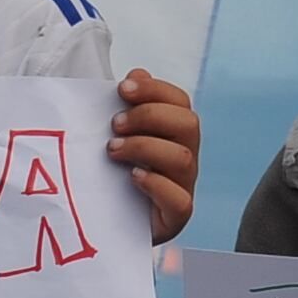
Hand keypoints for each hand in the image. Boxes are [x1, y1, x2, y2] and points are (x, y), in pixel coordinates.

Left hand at [110, 71, 200, 244]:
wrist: (110, 224)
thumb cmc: (113, 174)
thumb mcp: (116, 137)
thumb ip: (126, 107)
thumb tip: (136, 73)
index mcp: (174, 132)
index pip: (179, 101)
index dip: (154, 90)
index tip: (122, 88)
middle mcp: (185, 156)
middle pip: (188, 124)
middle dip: (149, 117)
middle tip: (115, 125)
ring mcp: (183, 186)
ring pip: (183, 158)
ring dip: (145, 147)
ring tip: (113, 151)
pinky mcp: (176, 216)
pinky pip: (180, 200)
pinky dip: (156, 184)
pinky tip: (133, 177)